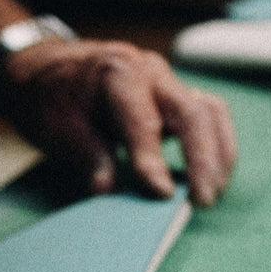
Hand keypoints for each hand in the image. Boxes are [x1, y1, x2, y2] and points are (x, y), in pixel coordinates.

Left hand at [2, 38, 236, 205]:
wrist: (51, 71)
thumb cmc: (54, 99)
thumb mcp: (59, 128)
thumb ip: (88, 156)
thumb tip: (109, 190)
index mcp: (117, 74)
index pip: (143, 120)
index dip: (153, 159)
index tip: (161, 194)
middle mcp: (151, 73)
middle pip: (192, 113)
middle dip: (203, 160)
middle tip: (203, 200)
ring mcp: (168, 83)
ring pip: (211, 112)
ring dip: (219, 155)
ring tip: (212, 194)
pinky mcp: (178, 96)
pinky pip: (211, 116)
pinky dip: (218, 147)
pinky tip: (213, 177)